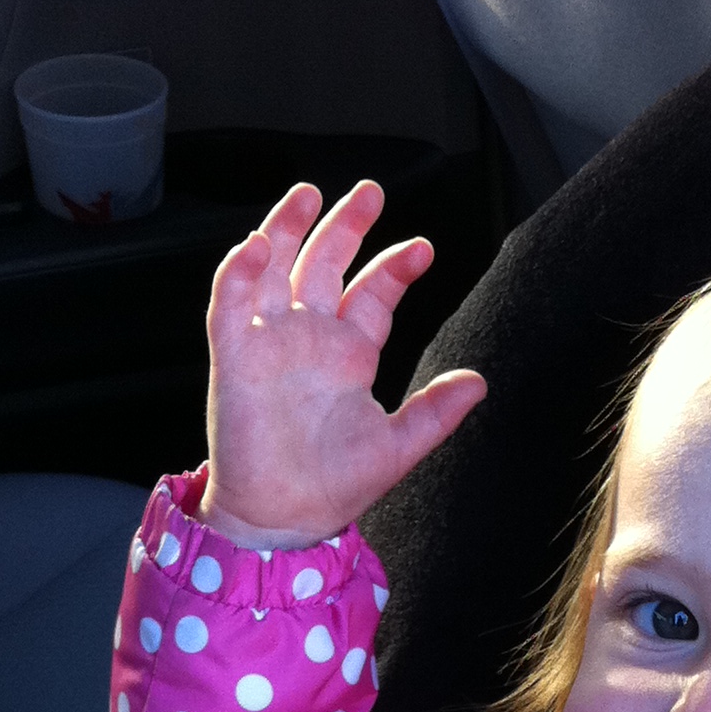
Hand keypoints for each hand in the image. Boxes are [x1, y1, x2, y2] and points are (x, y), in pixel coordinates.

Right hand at [197, 180, 486, 549]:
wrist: (284, 520)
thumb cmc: (333, 487)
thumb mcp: (397, 447)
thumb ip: (436, 413)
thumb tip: (479, 383)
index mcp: (348, 356)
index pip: (372, 295)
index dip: (394, 268)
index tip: (423, 250)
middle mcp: (309, 339)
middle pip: (325, 264)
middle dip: (346, 226)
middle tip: (371, 191)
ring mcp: (270, 341)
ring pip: (275, 267)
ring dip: (287, 228)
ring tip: (309, 195)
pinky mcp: (235, 354)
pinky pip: (231, 300)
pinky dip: (240, 270)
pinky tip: (257, 245)